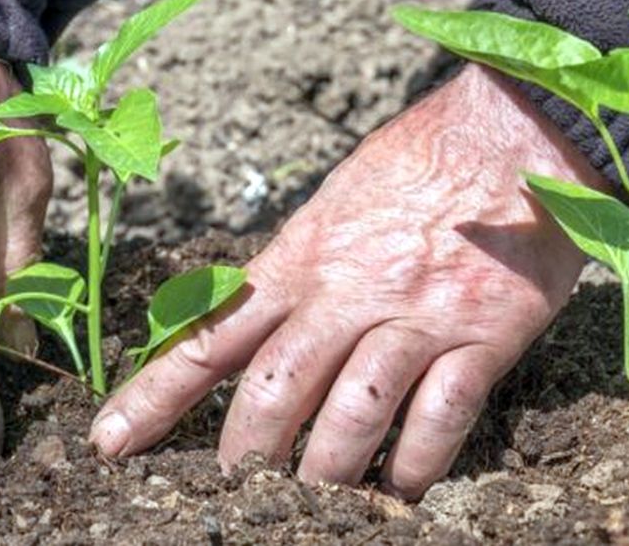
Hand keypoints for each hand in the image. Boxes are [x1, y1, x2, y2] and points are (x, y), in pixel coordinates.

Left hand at [91, 63, 605, 498]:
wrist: (517, 123)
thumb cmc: (421, 156)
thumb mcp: (335, 199)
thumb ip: (297, 262)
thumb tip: (257, 315)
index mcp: (301, 256)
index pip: (210, 337)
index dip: (155, 397)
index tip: (111, 444)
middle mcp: (347, 291)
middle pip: (273, 391)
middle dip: (244, 456)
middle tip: (232, 493)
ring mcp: (415, 316)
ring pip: (350, 417)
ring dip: (325, 474)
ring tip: (312, 505)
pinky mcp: (483, 335)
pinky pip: (441, 418)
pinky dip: (417, 465)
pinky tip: (404, 489)